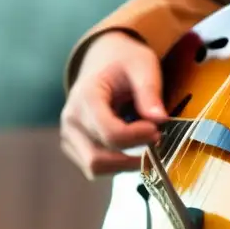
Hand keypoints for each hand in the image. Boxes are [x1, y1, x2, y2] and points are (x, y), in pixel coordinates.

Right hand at [60, 31, 168, 178]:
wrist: (103, 60)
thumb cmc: (124, 62)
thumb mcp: (143, 66)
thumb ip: (150, 91)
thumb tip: (160, 119)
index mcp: (86, 97)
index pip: (111, 134)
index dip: (138, 138)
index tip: (157, 130)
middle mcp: (71, 119)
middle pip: (98, 159)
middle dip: (131, 158)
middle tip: (154, 141)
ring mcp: (69, 135)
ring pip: (94, 168)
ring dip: (124, 164)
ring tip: (143, 144)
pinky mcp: (73, 146)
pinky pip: (94, 167)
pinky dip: (116, 164)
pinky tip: (131, 146)